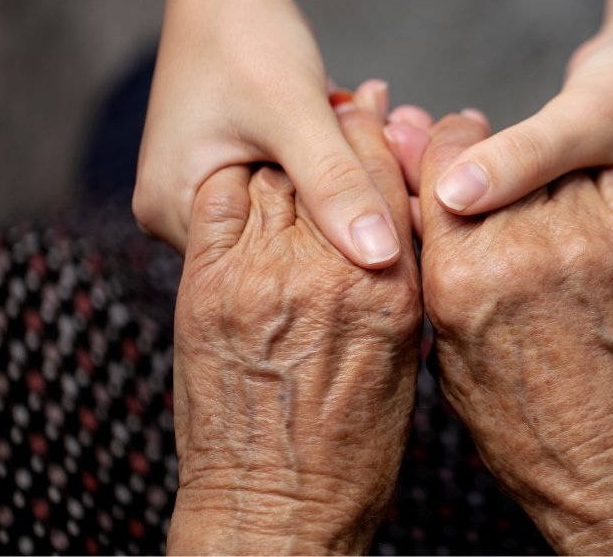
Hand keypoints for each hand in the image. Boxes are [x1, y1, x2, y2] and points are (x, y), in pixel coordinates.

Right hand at [134, 0, 401, 267]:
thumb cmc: (246, 34)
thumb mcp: (296, 114)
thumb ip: (335, 185)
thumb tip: (380, 258)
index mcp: (173, 211)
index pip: (262, 266)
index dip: (329, 248)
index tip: (386, 218)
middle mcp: (177, 211)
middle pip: (275, 240)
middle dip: (336, 205)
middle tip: (389, 164)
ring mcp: (200, 189)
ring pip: (286, 211)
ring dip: (334, 180)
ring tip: (376, 139)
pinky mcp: (225, 167)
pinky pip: (284, 184)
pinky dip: (321, 162)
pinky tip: (351, 132)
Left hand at [169, 88, 420, 553]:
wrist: (272, 510)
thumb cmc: (350, 458)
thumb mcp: (405, 373)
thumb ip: (401, 295)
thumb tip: (398, 243)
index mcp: (390, 295)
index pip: (391, 187)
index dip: (388, 143)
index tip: (387, 118)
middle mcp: (329, 276)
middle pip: (335, 169)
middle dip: (345, 130)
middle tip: (352, 102)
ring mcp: (262, 278)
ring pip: (279, 178)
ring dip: (290, 149)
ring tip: (298, 133)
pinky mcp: (207, 289)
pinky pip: (222, 203)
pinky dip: (236, 181)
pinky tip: (249, 174)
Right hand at [417, 114, 612, 554]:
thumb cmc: (524, 428)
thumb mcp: (450, 358)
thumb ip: (436, 278)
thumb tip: (423, 221)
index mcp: (463, 278)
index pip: (444, 168)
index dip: (442, 147)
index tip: (447, 142)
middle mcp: (525, 250)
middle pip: (495, 158)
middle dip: (484, 156)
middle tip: (486, 164)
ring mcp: (590, 243)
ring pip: (554, 167)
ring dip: (540, 175)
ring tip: (536, 203)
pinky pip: (606, 184)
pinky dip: (591, 188)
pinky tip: (580, 214)